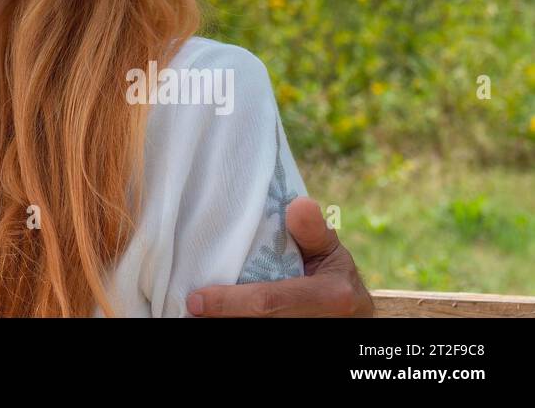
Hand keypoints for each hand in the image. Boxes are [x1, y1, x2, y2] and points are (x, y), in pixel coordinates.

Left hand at [187, 196, 374, 316]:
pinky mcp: (296, 337)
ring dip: (226, 321)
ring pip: (258, 331)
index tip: (196, 300)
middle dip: (222, 316)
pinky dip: (238, 321)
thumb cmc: (335, 276)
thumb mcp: (331, 251)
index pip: (268, 301)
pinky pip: (263, 330)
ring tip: (196, 313)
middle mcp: (320, 322)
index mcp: (330, 296)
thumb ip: (313, 231)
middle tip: (189, 307)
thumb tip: (299, 205)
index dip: (229, 303)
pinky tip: (217, 316)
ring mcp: (308, 333)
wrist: (354, 314)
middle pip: (258, 322)